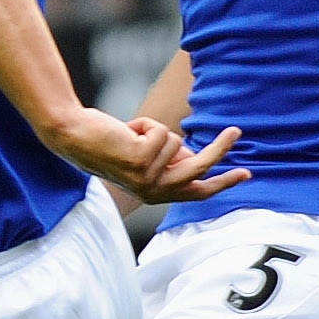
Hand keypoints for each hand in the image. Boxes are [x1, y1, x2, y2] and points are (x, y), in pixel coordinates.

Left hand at [40, 108, 248, 203]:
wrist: (73, 136)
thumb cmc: (106, 144)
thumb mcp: (142, 156)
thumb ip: (168, 159)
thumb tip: (190, 154)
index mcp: (154, 194)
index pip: (196, 191)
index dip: (222, 182)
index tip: (245, 174)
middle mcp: (152, 191)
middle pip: (199, 168)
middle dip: (220, 149)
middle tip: (235, 131)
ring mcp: (146, 177)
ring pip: (175, 141)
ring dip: (153, 130)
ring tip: (129, 135)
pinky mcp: (141, 159)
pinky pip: (159, 130)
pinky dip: (143, 123)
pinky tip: (123, 131)